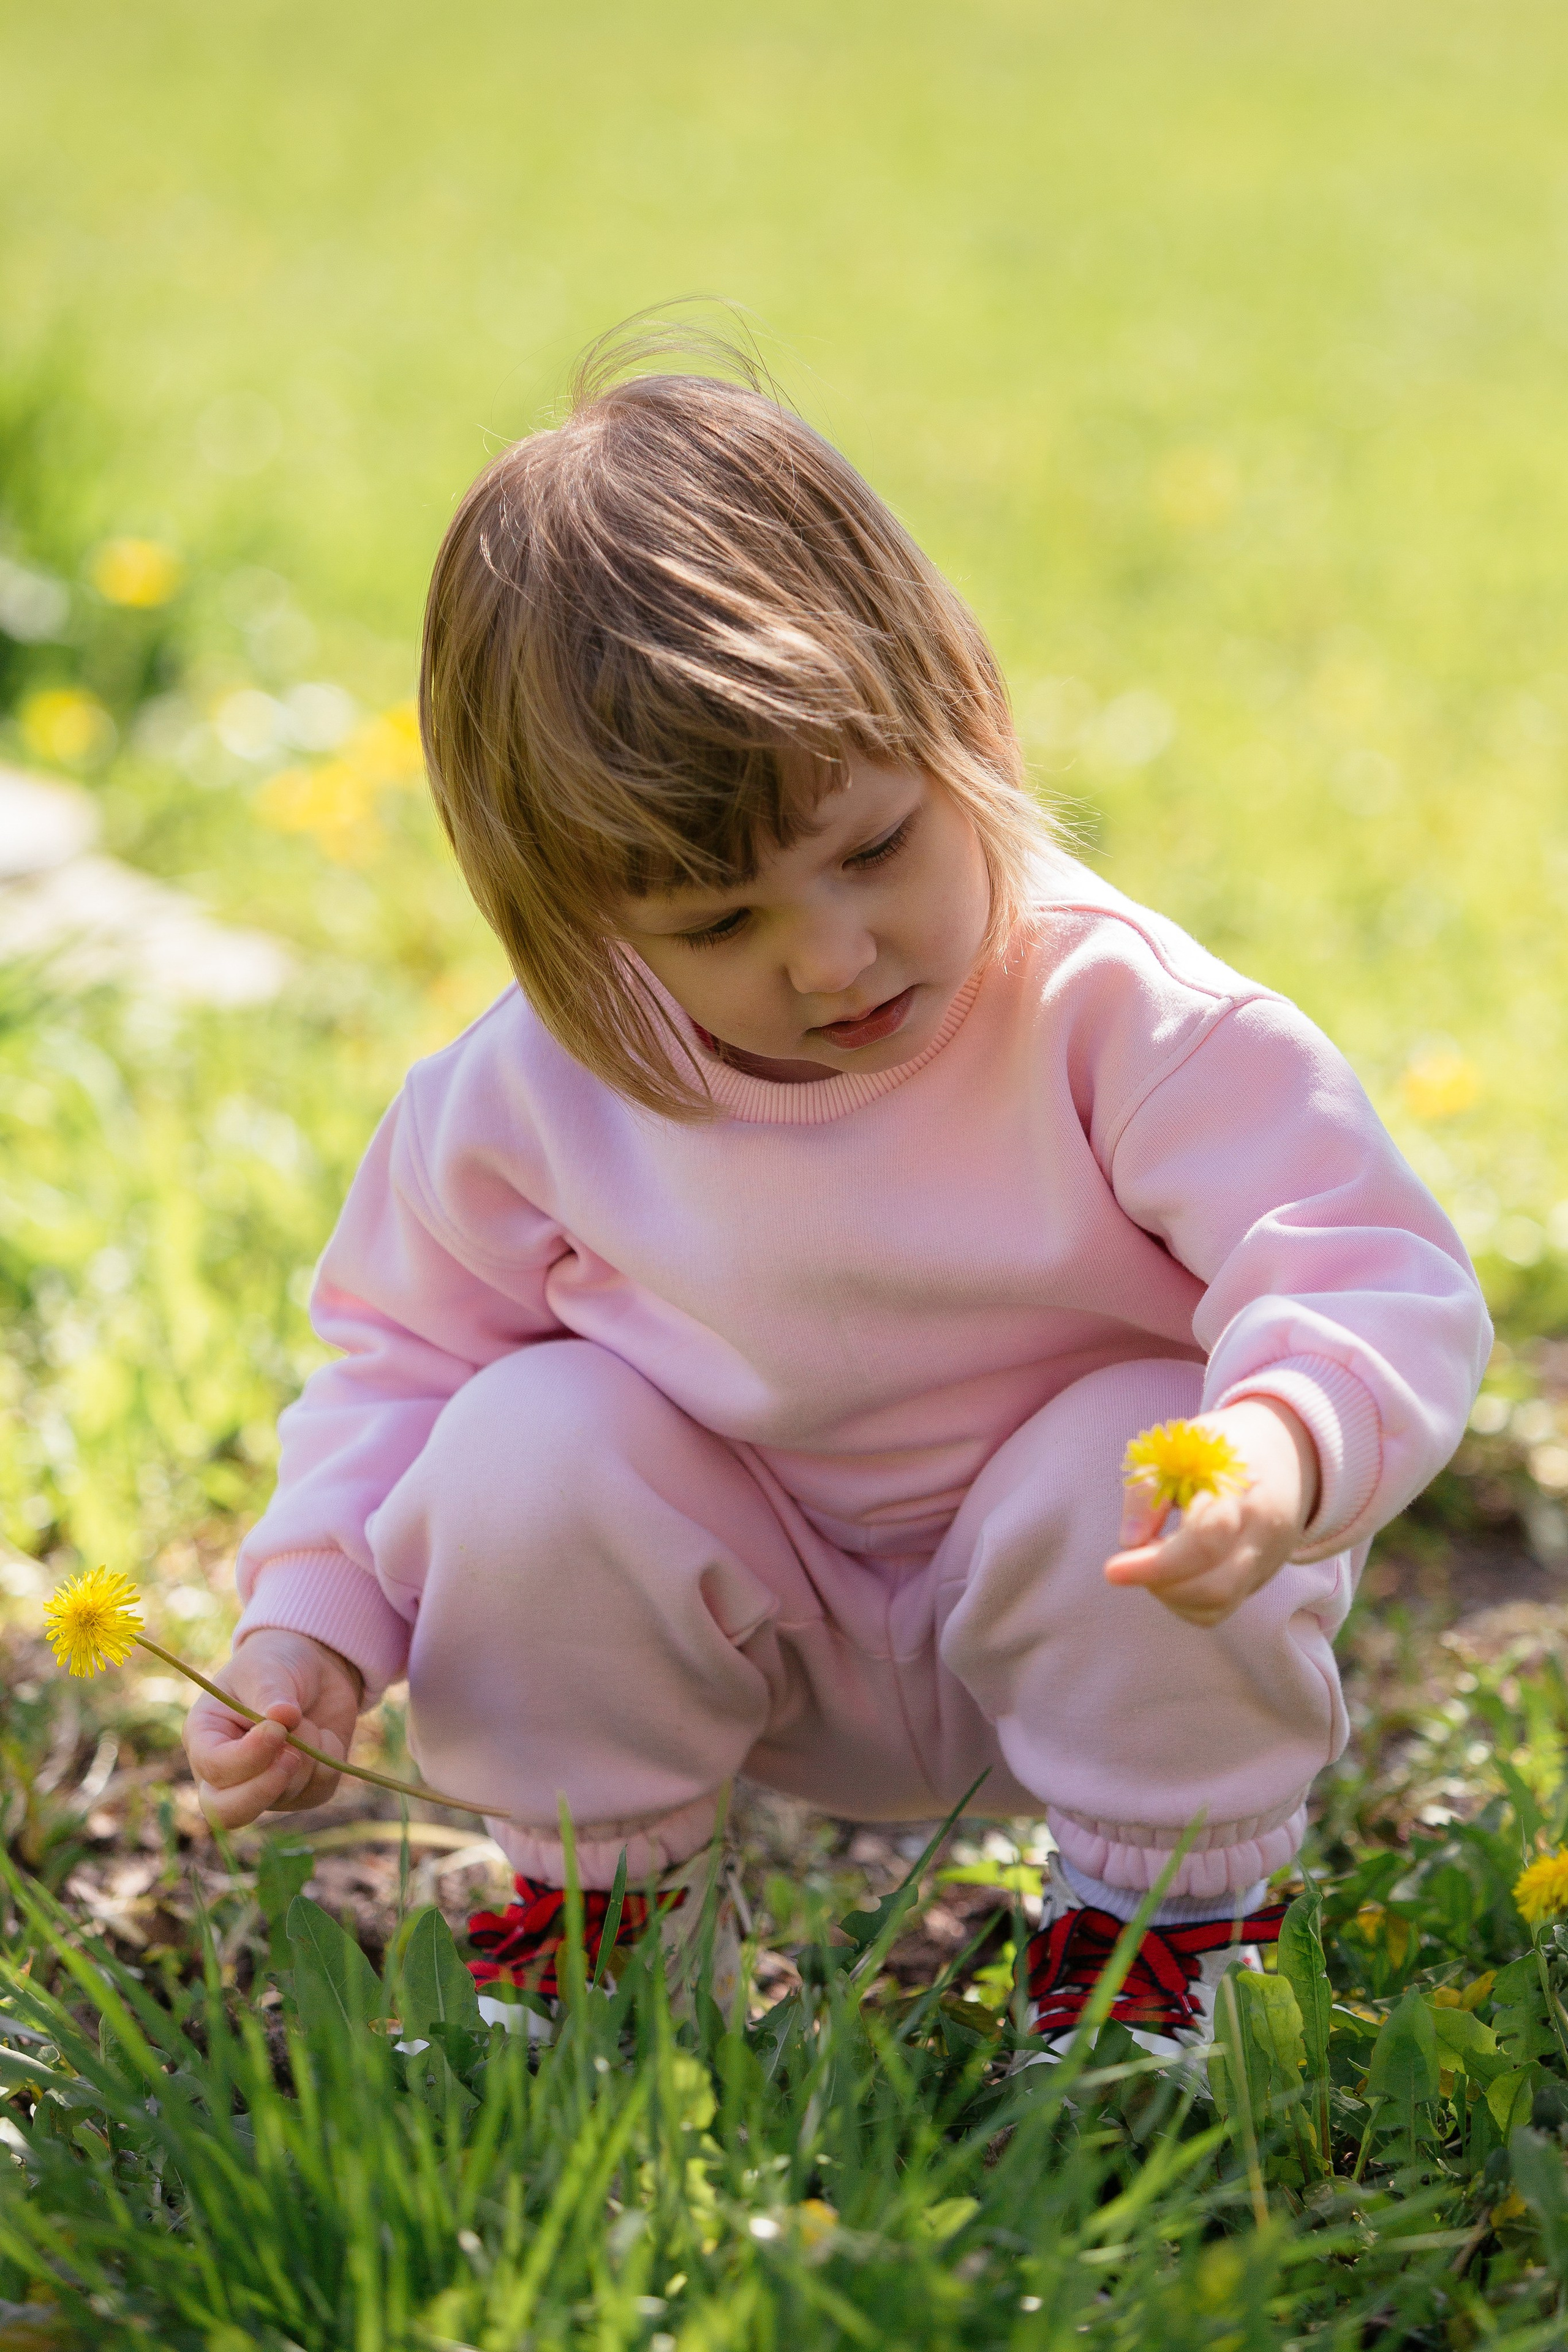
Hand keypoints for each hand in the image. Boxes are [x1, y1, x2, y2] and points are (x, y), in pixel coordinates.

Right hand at [183, 1629, 362, 1829]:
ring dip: (306, 1754)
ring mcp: (263, 1787)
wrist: (314, 1669)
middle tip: (292, 1754)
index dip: (248, 1757)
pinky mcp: (300, 1791)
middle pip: (230, 1812)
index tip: (278, 1729)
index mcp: (205, 1738)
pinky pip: (317, 1791)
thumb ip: (270, 1692)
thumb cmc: (277, 1664)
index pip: (214, 1769)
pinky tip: (323, 1733)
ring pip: (284, 1796)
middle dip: (265, 1789)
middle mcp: (227, 1772)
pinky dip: (328, 1759)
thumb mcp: (267, 1667)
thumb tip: (284, 1717)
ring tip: (305, 1718)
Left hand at [1103, 1398, 1319, 1628]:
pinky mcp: (1260, 1578)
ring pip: (1219, 1605)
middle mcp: (1261, 1533)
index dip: (1156, 1563)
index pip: (1205, 1540)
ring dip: (1170, 1595)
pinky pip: (1221, 1608)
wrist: (1283, 1453)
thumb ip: (1150, 1489)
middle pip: (1215, 1586)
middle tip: (1128, 1564)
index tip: (1112, 1570)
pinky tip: (1170, 1574)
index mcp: (1241, 1490)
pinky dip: (1186, 1602)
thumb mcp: (1178, 1448)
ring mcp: (1266, 1561)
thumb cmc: (1218, 1448)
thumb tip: (1129, 1542)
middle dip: (1160, 1585)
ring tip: (1151, 1560)